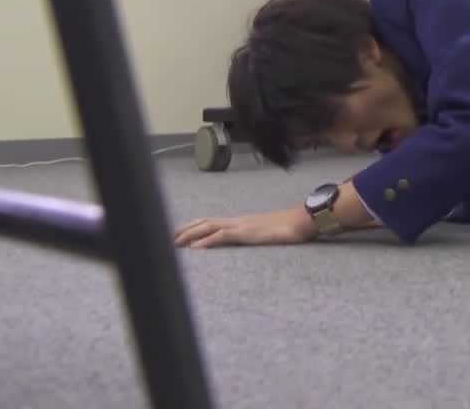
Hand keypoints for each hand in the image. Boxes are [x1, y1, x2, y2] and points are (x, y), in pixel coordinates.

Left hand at [173, 207, 316, 248]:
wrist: (304, 220)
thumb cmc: (291, 228)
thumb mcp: (269, 234)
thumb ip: (258, 237)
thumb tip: (252, 243)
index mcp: (241, 222)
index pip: (211, 222)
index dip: (192, 227)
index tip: (176, 234)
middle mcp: (238, 221)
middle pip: (204, 222)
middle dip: (183, 230)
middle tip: (165, 240)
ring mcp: (241, 226)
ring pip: (208, 227)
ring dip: (189, 235)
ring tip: (173, 244)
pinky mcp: (247, 233)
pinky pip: (222, 236)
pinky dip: (206, 241)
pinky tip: (195, 249)